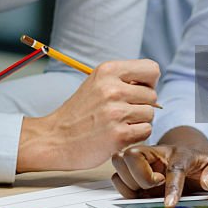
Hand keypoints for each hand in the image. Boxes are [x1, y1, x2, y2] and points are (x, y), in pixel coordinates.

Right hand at [17, 59, 159, 171]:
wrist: (55, 138)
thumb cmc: (79, 113)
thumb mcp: (97, 83)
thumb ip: (123, 79)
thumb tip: (152, 83)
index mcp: (107, 71)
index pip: (152, 69)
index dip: (149, 82)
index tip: (136, 91)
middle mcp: (112, 89)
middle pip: (152, 95)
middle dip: (141, 105)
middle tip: (122, 112)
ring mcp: (115, 112)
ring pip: (150, 114)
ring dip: (139, 121)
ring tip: (118, 123)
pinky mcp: (118, 135)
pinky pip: (146, 131)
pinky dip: (136, 135)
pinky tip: (118, 134)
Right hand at [111, 127, 207, 207]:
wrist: (194, 163)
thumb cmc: (205, 166)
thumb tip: (207, 181)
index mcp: (180, 153)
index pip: (174, 166)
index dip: (171, 186)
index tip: (170, 204)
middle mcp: (157, 153)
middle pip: (132, 154)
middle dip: (140, 176)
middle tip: (155, 186)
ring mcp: (143, 162)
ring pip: (119, 161)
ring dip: (130, 181)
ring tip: (146, 190)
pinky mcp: (133, 173)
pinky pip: (117, 177)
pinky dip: (123, 187)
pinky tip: (139, 193)